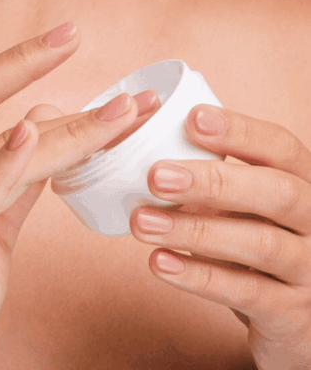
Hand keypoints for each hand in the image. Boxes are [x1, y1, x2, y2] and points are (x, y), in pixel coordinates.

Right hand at [0, 23, 154, 369]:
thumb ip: (12, 182)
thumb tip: (46, 127)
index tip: (68, 35)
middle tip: (126, 84)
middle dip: (61, 94)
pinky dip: (6, 164)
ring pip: (2, 159)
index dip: (17, 61)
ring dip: (71, 135)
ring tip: (124, 118)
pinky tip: (34, 131)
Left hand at [129, 104, 310, 369]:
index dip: (240, 131)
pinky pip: (247, 292)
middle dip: (215, 181)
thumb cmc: (262, 241)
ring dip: (195, 231)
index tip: (192, 119)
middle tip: (156, 176)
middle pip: (278, 193)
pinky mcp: (293, 314)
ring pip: (260, 244)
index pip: (281, 147)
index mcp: (306, 182)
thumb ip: (218, 177)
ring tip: (143, 222)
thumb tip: (151, 152)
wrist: (297, 317)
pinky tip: (161, 262)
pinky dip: (200, 276)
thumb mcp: (250, 203)